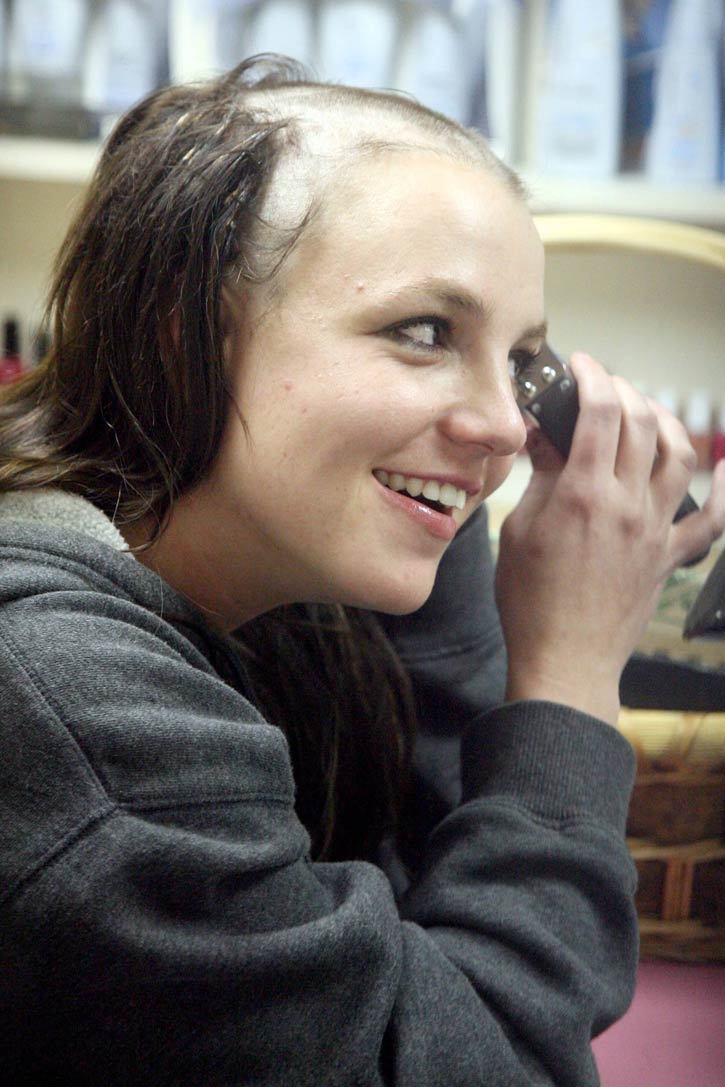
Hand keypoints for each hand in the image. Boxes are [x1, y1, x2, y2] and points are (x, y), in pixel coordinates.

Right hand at [495, 352, 724, 724]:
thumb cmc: (531, 603)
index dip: (592, 377)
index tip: (581, 366)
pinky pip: (713, 521)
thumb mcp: (519, 531)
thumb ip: (540, 478)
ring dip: (664, 421)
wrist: (564, 659)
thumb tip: (545, 437)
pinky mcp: (668, 556)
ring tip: (644, 413)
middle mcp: (626, 505)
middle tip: (601, 387)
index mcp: (582, 495)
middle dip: (622, 390)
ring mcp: (654, 530)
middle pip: (640, 423)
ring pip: (679, 455)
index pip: (599, 412)